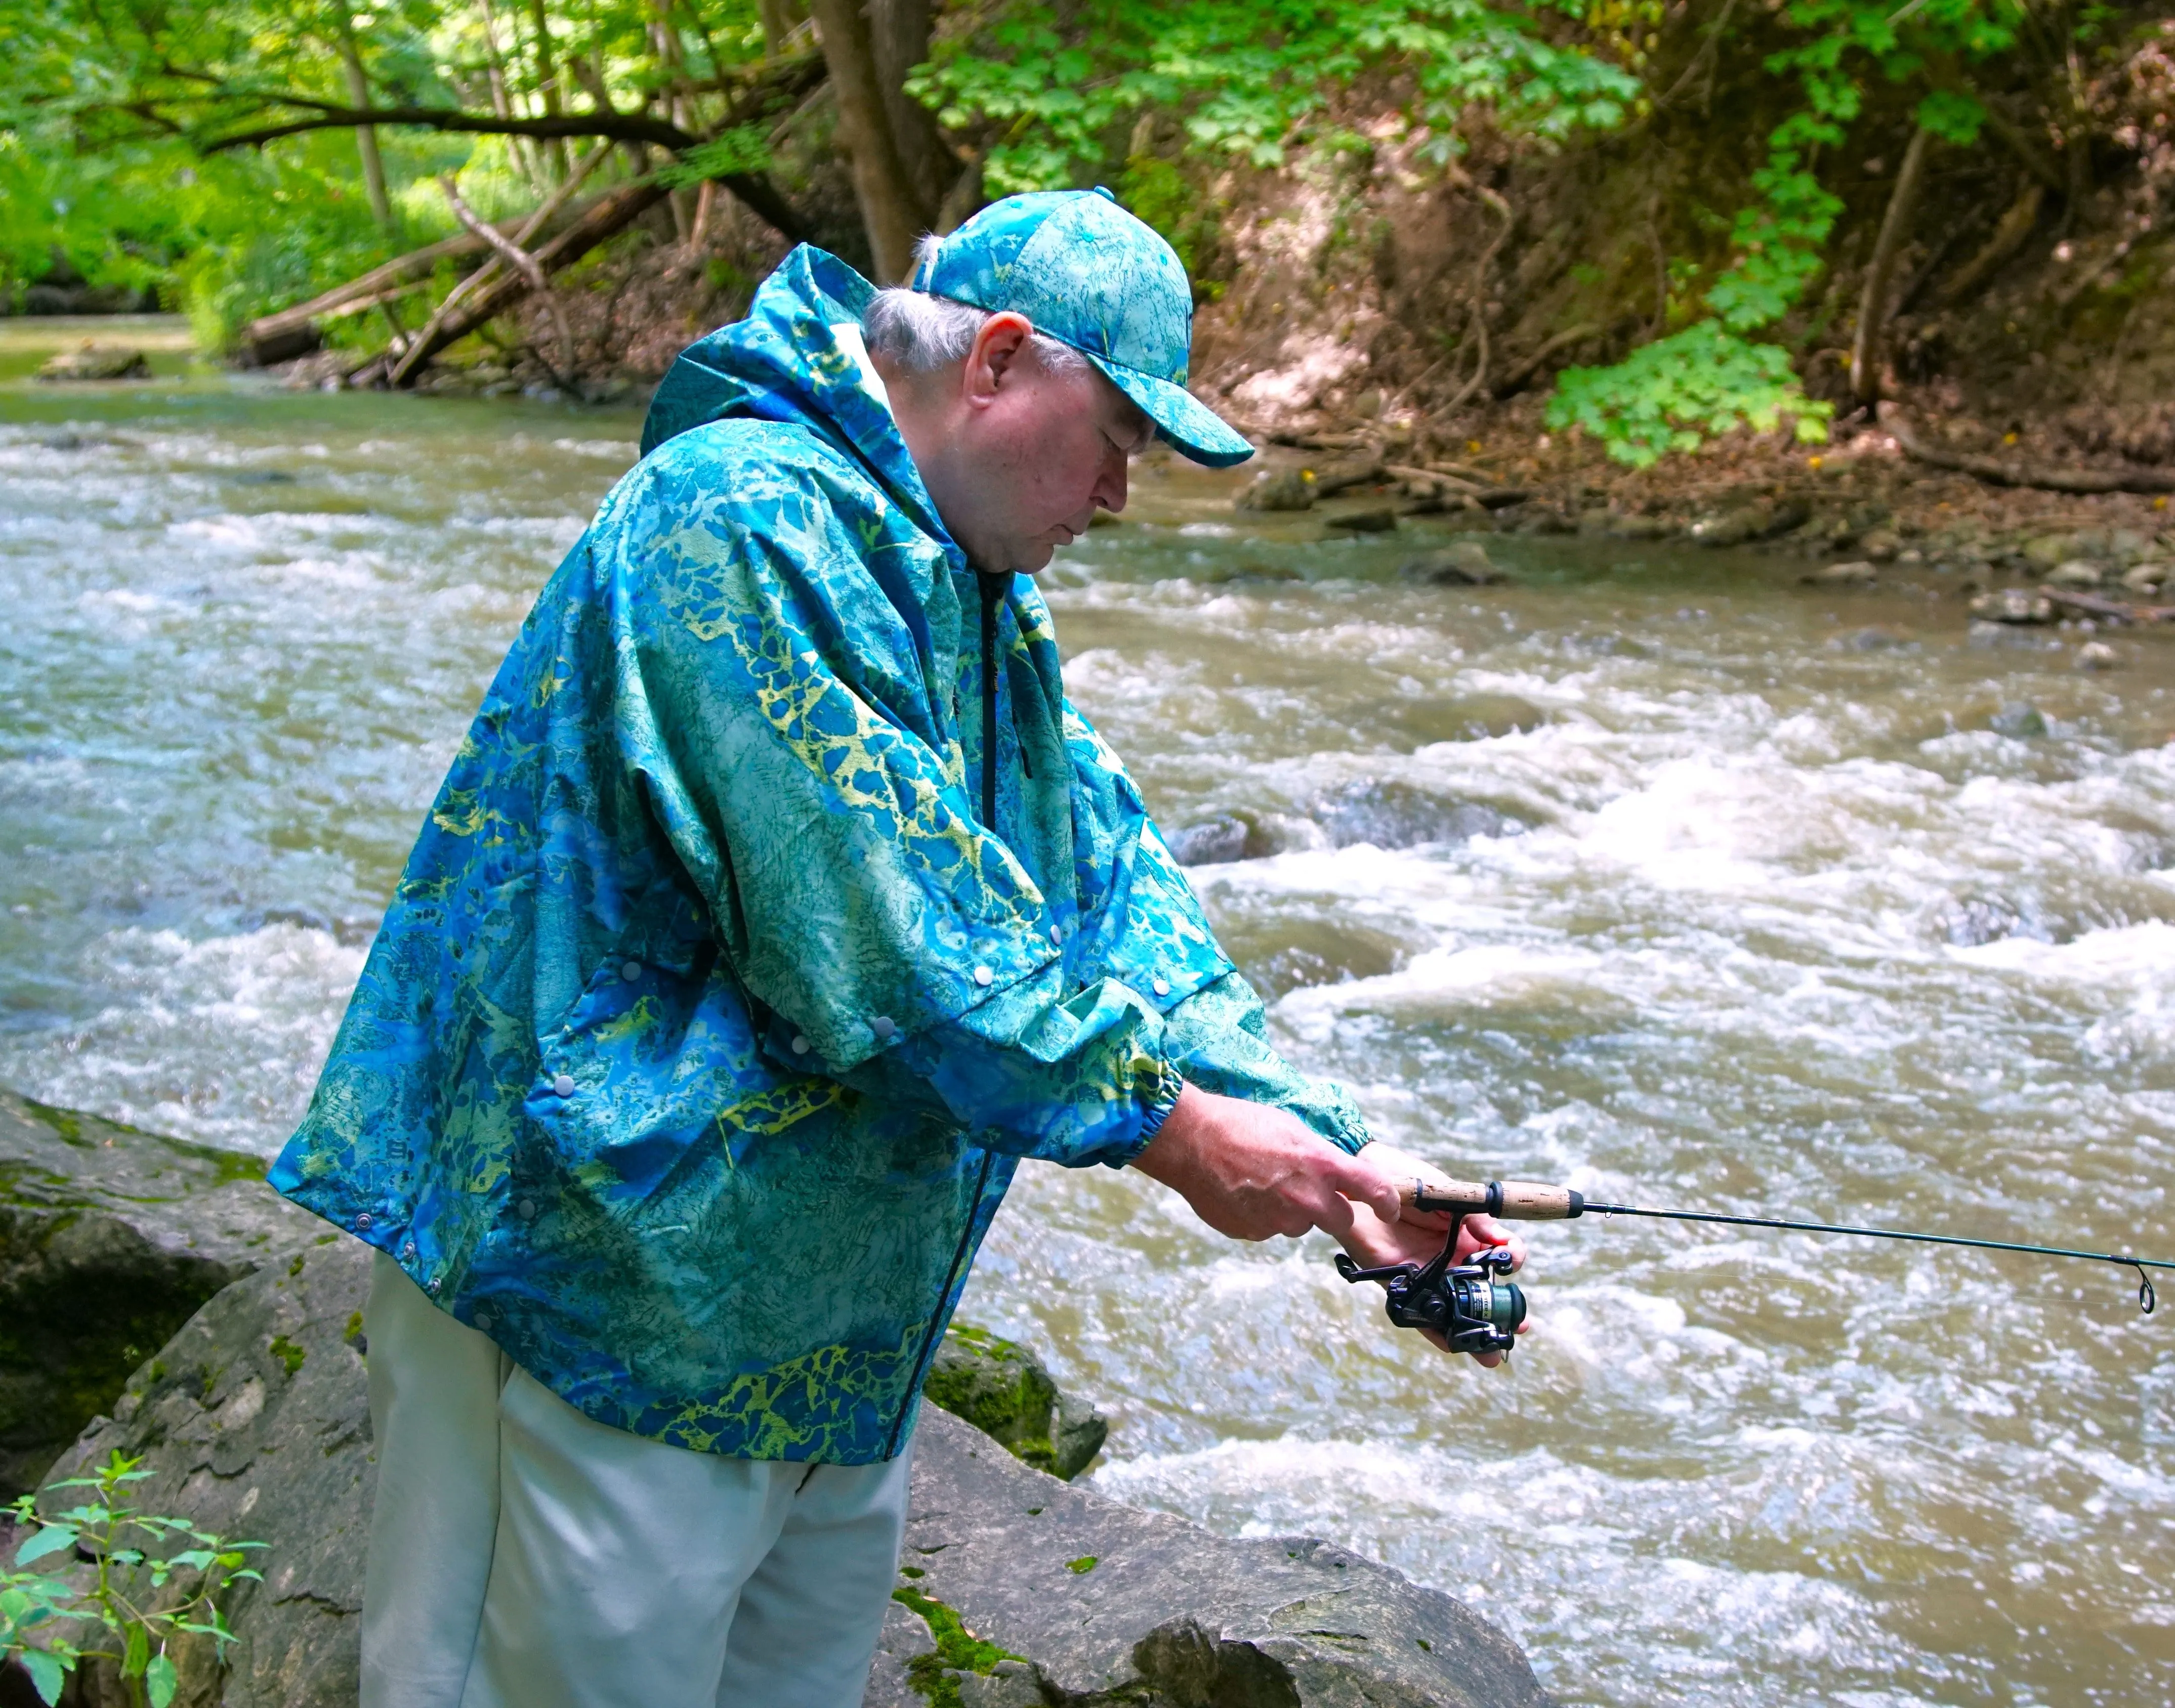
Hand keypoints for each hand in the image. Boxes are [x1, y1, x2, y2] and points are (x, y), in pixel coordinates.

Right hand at [1129, 1083, 1402, 1241]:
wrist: (1190, 1140)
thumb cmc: (1240, 1124)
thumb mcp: (1292, 1129)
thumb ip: (1321, 1157)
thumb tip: (1336, 1178)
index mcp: (1322, 1165)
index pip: (1373, 1190)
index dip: (1387, 1202)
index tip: (1390, 1208)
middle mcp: (1307, 1199)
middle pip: (1340, 1220)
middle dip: (1331, 1208)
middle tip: (1307, 1188)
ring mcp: (1279, 1221)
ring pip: (1300, 1225)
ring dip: (1290, 1211)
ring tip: (1260, 1181)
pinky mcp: (1254, 1234)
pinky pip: (1269, 1230)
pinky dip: (1262, 1216)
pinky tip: (1242, 1192)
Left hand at [1339, 1141, 1528, 1366]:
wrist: (1364, 1178)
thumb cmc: (1407, 1179)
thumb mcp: (1448, 1192)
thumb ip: (1474, 1215)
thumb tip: (1498, 1239)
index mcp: (1465, 1233)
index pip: (1497, 1252)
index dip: (1511, 1259)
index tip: (1513, 1260)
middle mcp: (1449, 1256)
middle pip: (1481, 1289)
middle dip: (1501, 1311)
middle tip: (1519, 1325)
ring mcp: (1426, 1271)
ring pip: (1455, 1307)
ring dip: (1474, 1330)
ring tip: (1493, 1353)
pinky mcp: (1399, 1281)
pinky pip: (1419, 1310)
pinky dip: (1435, 1330)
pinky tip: (1452, 1344)